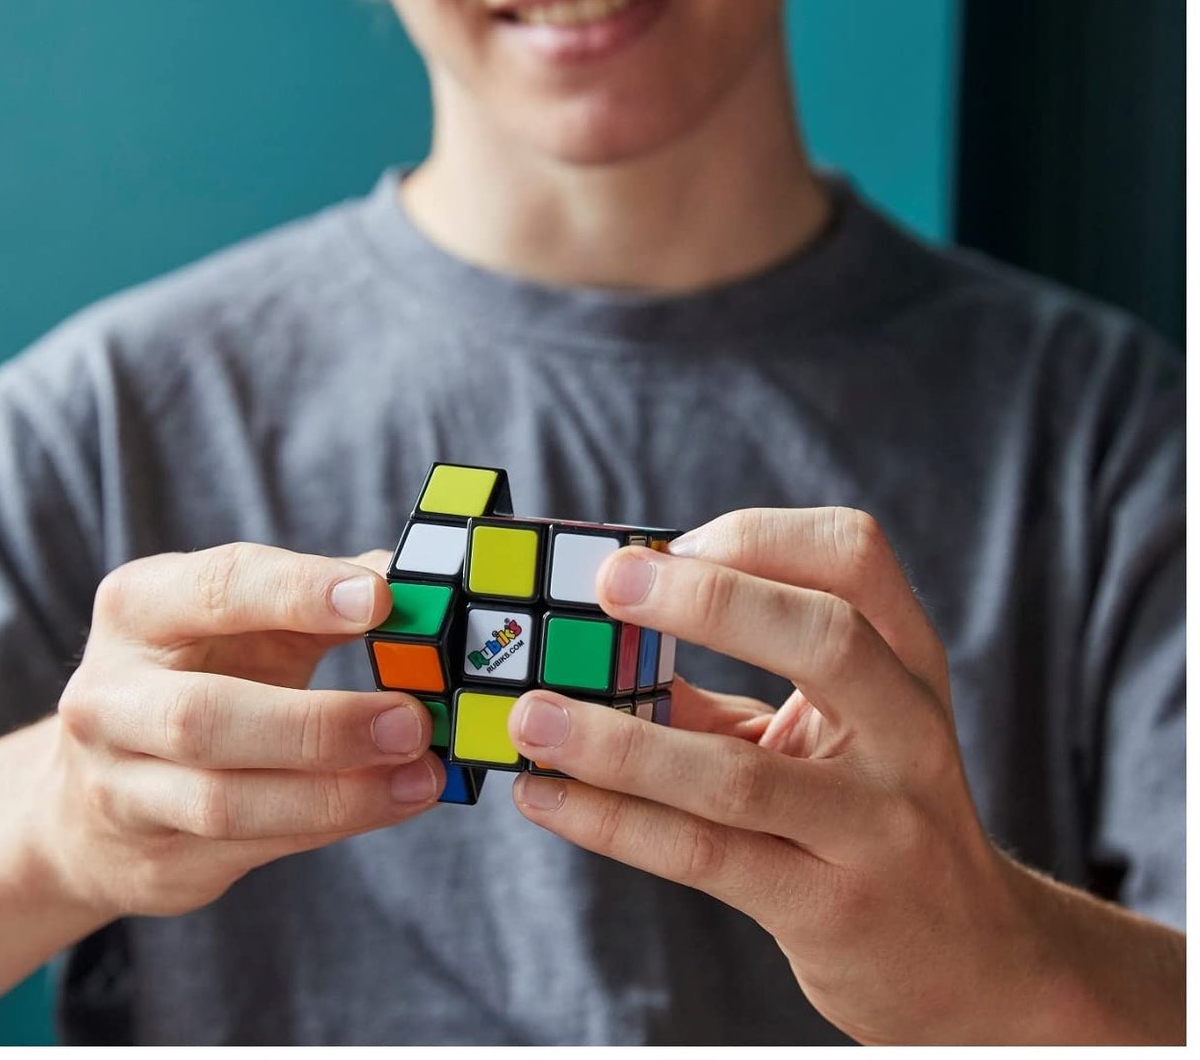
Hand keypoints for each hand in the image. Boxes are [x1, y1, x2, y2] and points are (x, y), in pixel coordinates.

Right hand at [39, 543, 442, 920]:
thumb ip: (327, 594)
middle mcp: (110, 696)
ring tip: (420, 774)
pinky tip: (392, 800)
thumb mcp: (247, 620)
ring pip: (224, 801)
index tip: (379, 599)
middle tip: (411, 719)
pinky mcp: (154, 858)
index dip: (296, 592)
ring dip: (337, 792)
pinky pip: (251, 845)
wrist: (96, 798)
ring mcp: (119, 787)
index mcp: (137, 607)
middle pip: (204, 716)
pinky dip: (331, 822)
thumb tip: (420, 579)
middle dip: (318, 724)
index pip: (216, 589)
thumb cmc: (201, 673)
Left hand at [506, 507, 1039, 1044]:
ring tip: (533, 715)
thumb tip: (587, 645)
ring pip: (739, 775)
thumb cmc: (869, 815)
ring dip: (616, 741)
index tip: (662, 548)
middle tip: (606, 586)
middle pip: (826, 636)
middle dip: (709, 601)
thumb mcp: (829, 729)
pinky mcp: (832, 909)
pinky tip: (545, 796)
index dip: (753, 537)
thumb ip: (721, 687)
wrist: (969, 964)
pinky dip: (611, 821)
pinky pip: (703, 857)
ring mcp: (880, 828)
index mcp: (907, 662)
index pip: (851, 556)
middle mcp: (909, 733)